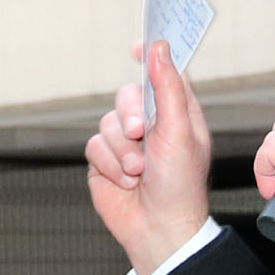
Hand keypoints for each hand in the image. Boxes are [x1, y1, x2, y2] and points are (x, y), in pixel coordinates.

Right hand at [83, 39, 216, 274]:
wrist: (157, 228)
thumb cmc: (179, 184)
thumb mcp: (179, 131)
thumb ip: (167, 88)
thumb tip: (158, 47)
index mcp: (177, 114)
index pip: (163, 75)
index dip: (151, 58)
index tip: (138, 46)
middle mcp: (151, 125)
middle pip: (128, 95)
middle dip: (130, 114)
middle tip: (139, 132)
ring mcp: (126, 143)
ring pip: (107, 122)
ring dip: (122, 150)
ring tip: (138, 172)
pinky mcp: (105, 161)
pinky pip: (95, 146)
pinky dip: (110, 164)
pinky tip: (125, 181)